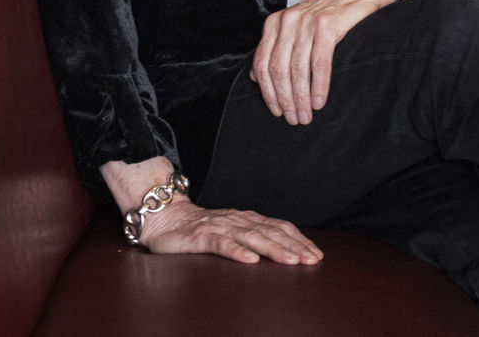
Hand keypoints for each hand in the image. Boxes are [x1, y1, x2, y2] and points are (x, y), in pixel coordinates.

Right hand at [139, 198, 322, 264]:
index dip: (298, 239)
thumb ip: (251, 237)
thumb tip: (283, 250)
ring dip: (273, 249)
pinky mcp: (200, 237)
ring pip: (250, 237)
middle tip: (311, 260)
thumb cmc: (198, 229)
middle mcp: (235, 220)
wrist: (163, 218)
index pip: (278, 226)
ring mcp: (218, 227)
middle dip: (293, 246)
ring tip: (290, 261)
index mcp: (245, 219)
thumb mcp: (230, 231)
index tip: (315, 254)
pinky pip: (221, 244)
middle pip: (269, 232)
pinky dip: (237, 251)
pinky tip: (250, 261)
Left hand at [250, 0, 391, 125]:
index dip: (267, 91)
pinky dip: (319, 86)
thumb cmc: (326, 16)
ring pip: (298, 68)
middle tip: (294, 118)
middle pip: (278, 68)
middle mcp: (287, 21)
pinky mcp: (327, 24)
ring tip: (306, 115)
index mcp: (274, 23)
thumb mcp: (294, 30)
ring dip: (301, 98)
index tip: (276, 110)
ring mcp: (306, 21)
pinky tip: (319, 101)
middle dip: (284, 99)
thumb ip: (274, 50)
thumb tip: (255, 77)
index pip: (262, 63)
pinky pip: (320, 63)